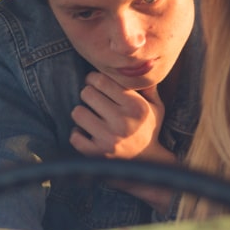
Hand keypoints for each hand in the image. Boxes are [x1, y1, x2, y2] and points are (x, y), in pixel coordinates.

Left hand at [70, 73, 175, 209]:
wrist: (148, 166)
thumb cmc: (149, 130)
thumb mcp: (156, 107)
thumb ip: (147, 86)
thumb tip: (142, 63)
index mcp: (135, 106)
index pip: (101, 80)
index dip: (93, 78)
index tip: (94, 83)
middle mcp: (122, 122)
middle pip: (86, 93)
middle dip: (88, 95)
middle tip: (93, 101)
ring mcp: (109, 139)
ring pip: (77, 112)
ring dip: (82, 114)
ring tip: (90, 117)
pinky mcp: (97, 155)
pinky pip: (74, 136)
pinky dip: (78, 134)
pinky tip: (88, 134)